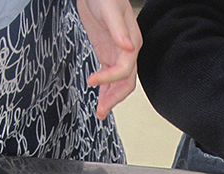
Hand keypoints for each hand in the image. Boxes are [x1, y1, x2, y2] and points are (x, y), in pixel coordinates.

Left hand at [76, 0, 141, 119]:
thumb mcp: (111, 10)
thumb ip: (119, 29)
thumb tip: (128, 47)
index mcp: (132, 43)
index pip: (125, 69)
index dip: (109, 78)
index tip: (91, 80)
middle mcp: (128, 51)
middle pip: (126, 82)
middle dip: (114, 98)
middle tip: (101, 111)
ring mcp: (118, 54)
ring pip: (119, 83)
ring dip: (110, 98)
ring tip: (100, 112)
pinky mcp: (108, 54)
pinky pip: (110, 77)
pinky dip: (105, 89)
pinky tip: (100, 99)